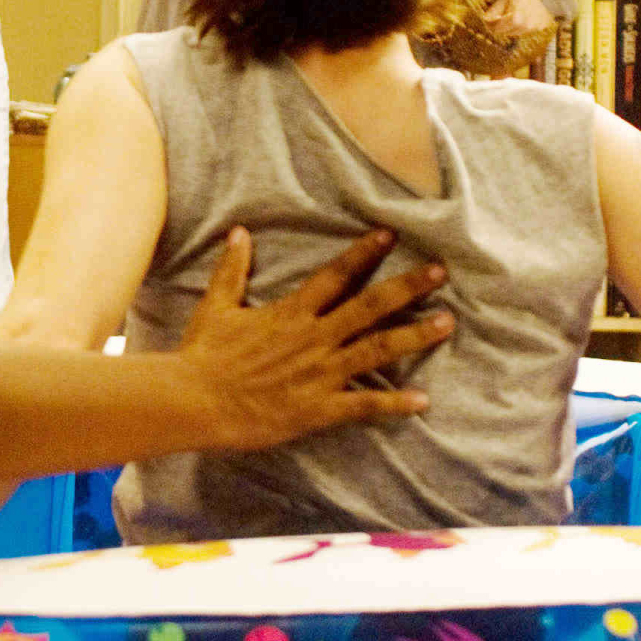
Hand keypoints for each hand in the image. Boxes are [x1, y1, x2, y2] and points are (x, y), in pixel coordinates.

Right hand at [177, 226, 450, 451]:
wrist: (194, 401)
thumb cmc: (203, 355)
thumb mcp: (216, 305)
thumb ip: (232, 269)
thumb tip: (239, 231)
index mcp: (292, 313)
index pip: (336, 275)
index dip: (364, 253)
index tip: (390, 234)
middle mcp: (313, 338)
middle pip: (369, 306)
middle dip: (407, 287)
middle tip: (441, 271)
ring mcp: (320, 374)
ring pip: (376, 350)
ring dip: (414, 336)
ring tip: (447, 323)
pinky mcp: (319, 409)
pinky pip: (363, 405)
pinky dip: (394, 403)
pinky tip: (423, 401)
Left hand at [483, 0, 553, 40]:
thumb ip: (495, 9)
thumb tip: (485, 20)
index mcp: (515, 19)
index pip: (496, 29)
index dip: (488, 24)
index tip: (486, 19)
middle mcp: (526, 27)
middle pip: (505, 32)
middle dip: (498, 26)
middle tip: (495, 17)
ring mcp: (535, 28)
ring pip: (515, 32)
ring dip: (509, 27)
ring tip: (509, 14)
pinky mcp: (541, 27)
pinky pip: (526, 30)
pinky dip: (520, 25)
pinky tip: (521, 15)